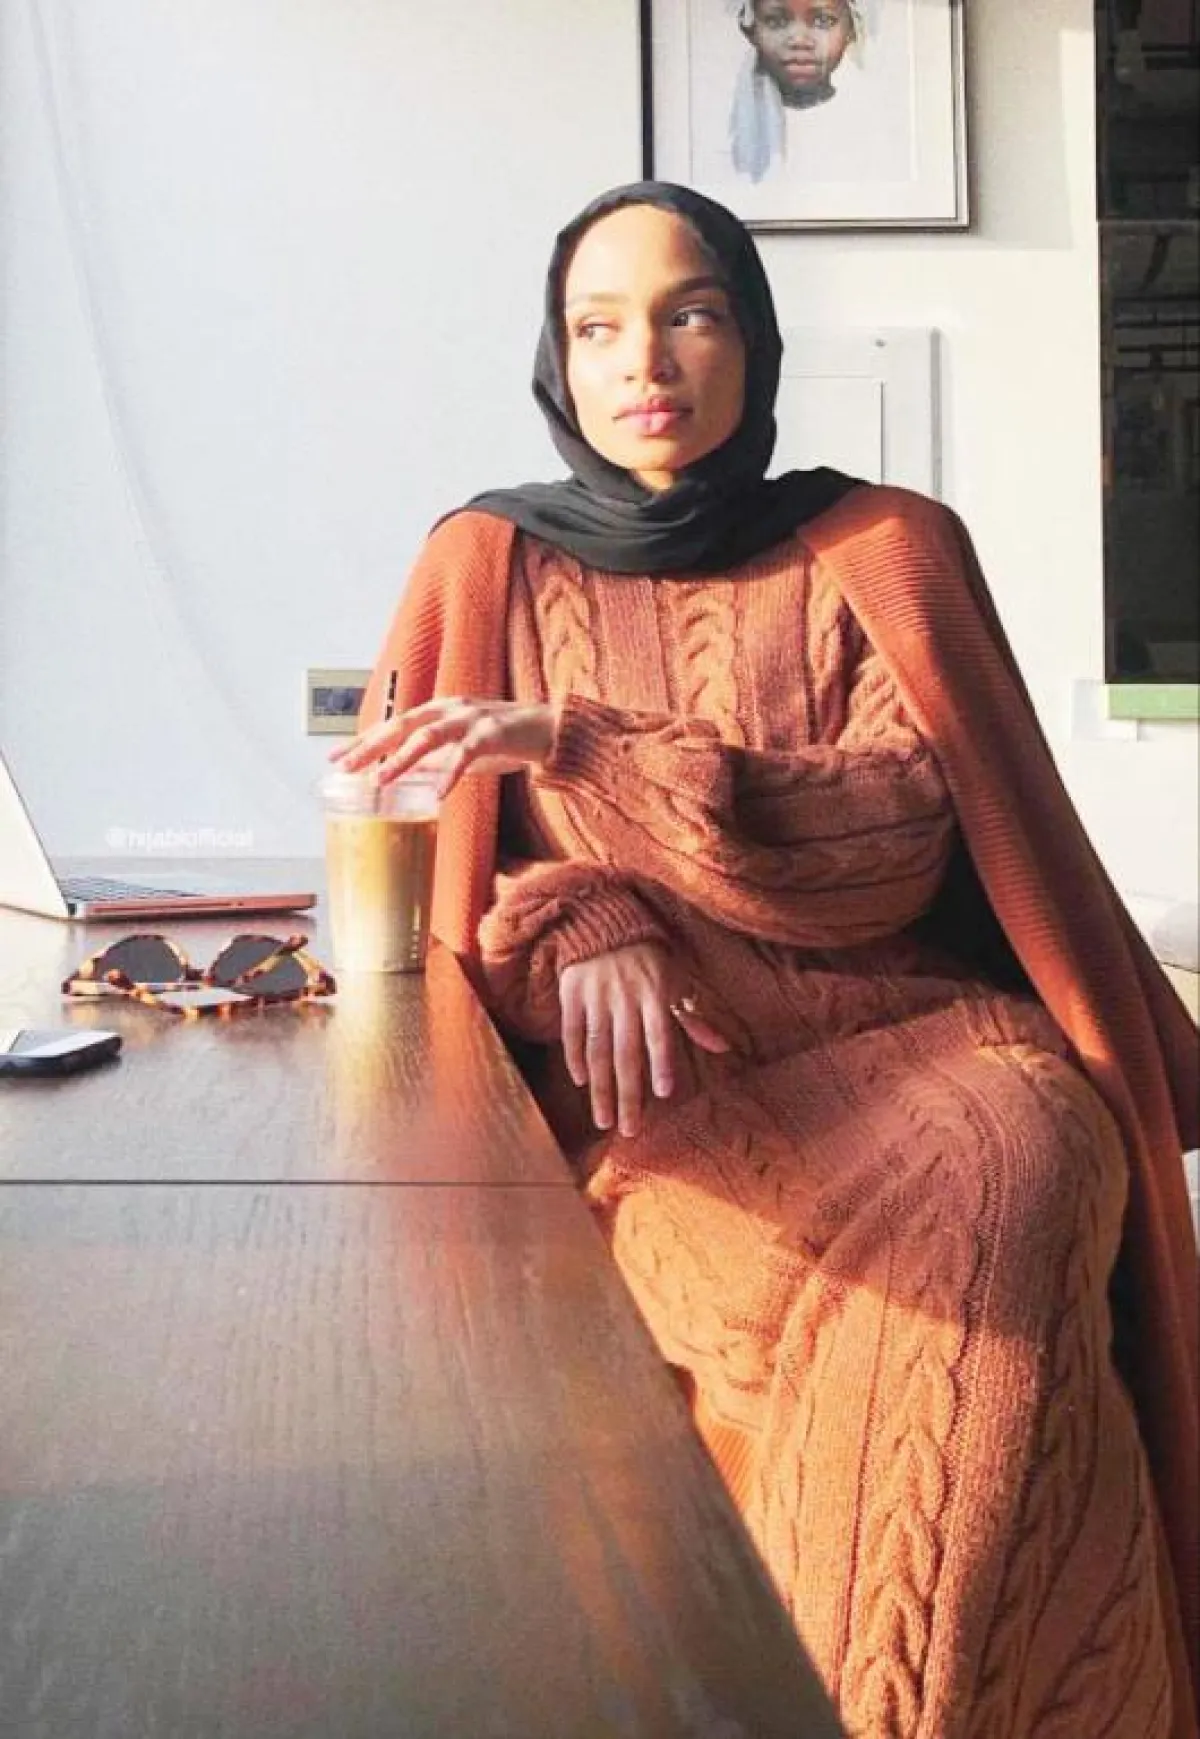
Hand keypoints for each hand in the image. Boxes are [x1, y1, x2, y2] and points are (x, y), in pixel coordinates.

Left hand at [331, 697, 555, 797]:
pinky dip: (450, 775)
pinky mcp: (491, 733)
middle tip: (345, 767)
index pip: (392, 724)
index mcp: (437, 710)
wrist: (547, 729)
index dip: (362, 740)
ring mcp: (469, 718)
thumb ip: (431, 759)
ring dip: (401, 758)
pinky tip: (437, 794)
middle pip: (400, 725)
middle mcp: (448, 708)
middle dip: (370, 746)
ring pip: (427, 736)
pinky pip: (465, 755)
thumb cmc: (502, 739)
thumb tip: (400, 775)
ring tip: (381, 779)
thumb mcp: (458, 748)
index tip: (334, 757)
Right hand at [559, 942, 729, 1140]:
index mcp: (655, 993)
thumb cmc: (648, 959)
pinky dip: (574, 1057)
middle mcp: (625, 997)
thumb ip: (693, 1018)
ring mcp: (596, 996)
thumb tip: (724, 1048)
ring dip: (599, 1088)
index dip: (661, 1062)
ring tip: (603, 1119)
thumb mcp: (675, 982)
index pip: (659, 1033)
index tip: (662, 1094)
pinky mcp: (572, 994)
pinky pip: (572, 1032)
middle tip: (628, 1129)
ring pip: (597, 1049)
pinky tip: (580, 1082)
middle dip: (627, 1094)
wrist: (604, 922)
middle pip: (625, 1053)